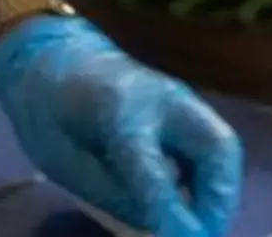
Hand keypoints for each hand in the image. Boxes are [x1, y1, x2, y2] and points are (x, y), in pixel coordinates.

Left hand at [0, 16, 243, 236]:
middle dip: (220, 199)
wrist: (52, 53)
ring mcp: (180, 98)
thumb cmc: (48, 110)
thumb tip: (159, 226)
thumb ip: (113, 192)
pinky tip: (196, 205)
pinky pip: (211, 144)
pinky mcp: (184, 106)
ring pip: (222, 144)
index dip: (171, 212)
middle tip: (206, 235)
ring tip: (203, 226)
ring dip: (221, 191)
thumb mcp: (63, 160)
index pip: (153, 168)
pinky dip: (211, 178)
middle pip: (217, 145)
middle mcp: (163, 98)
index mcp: (119, 109)